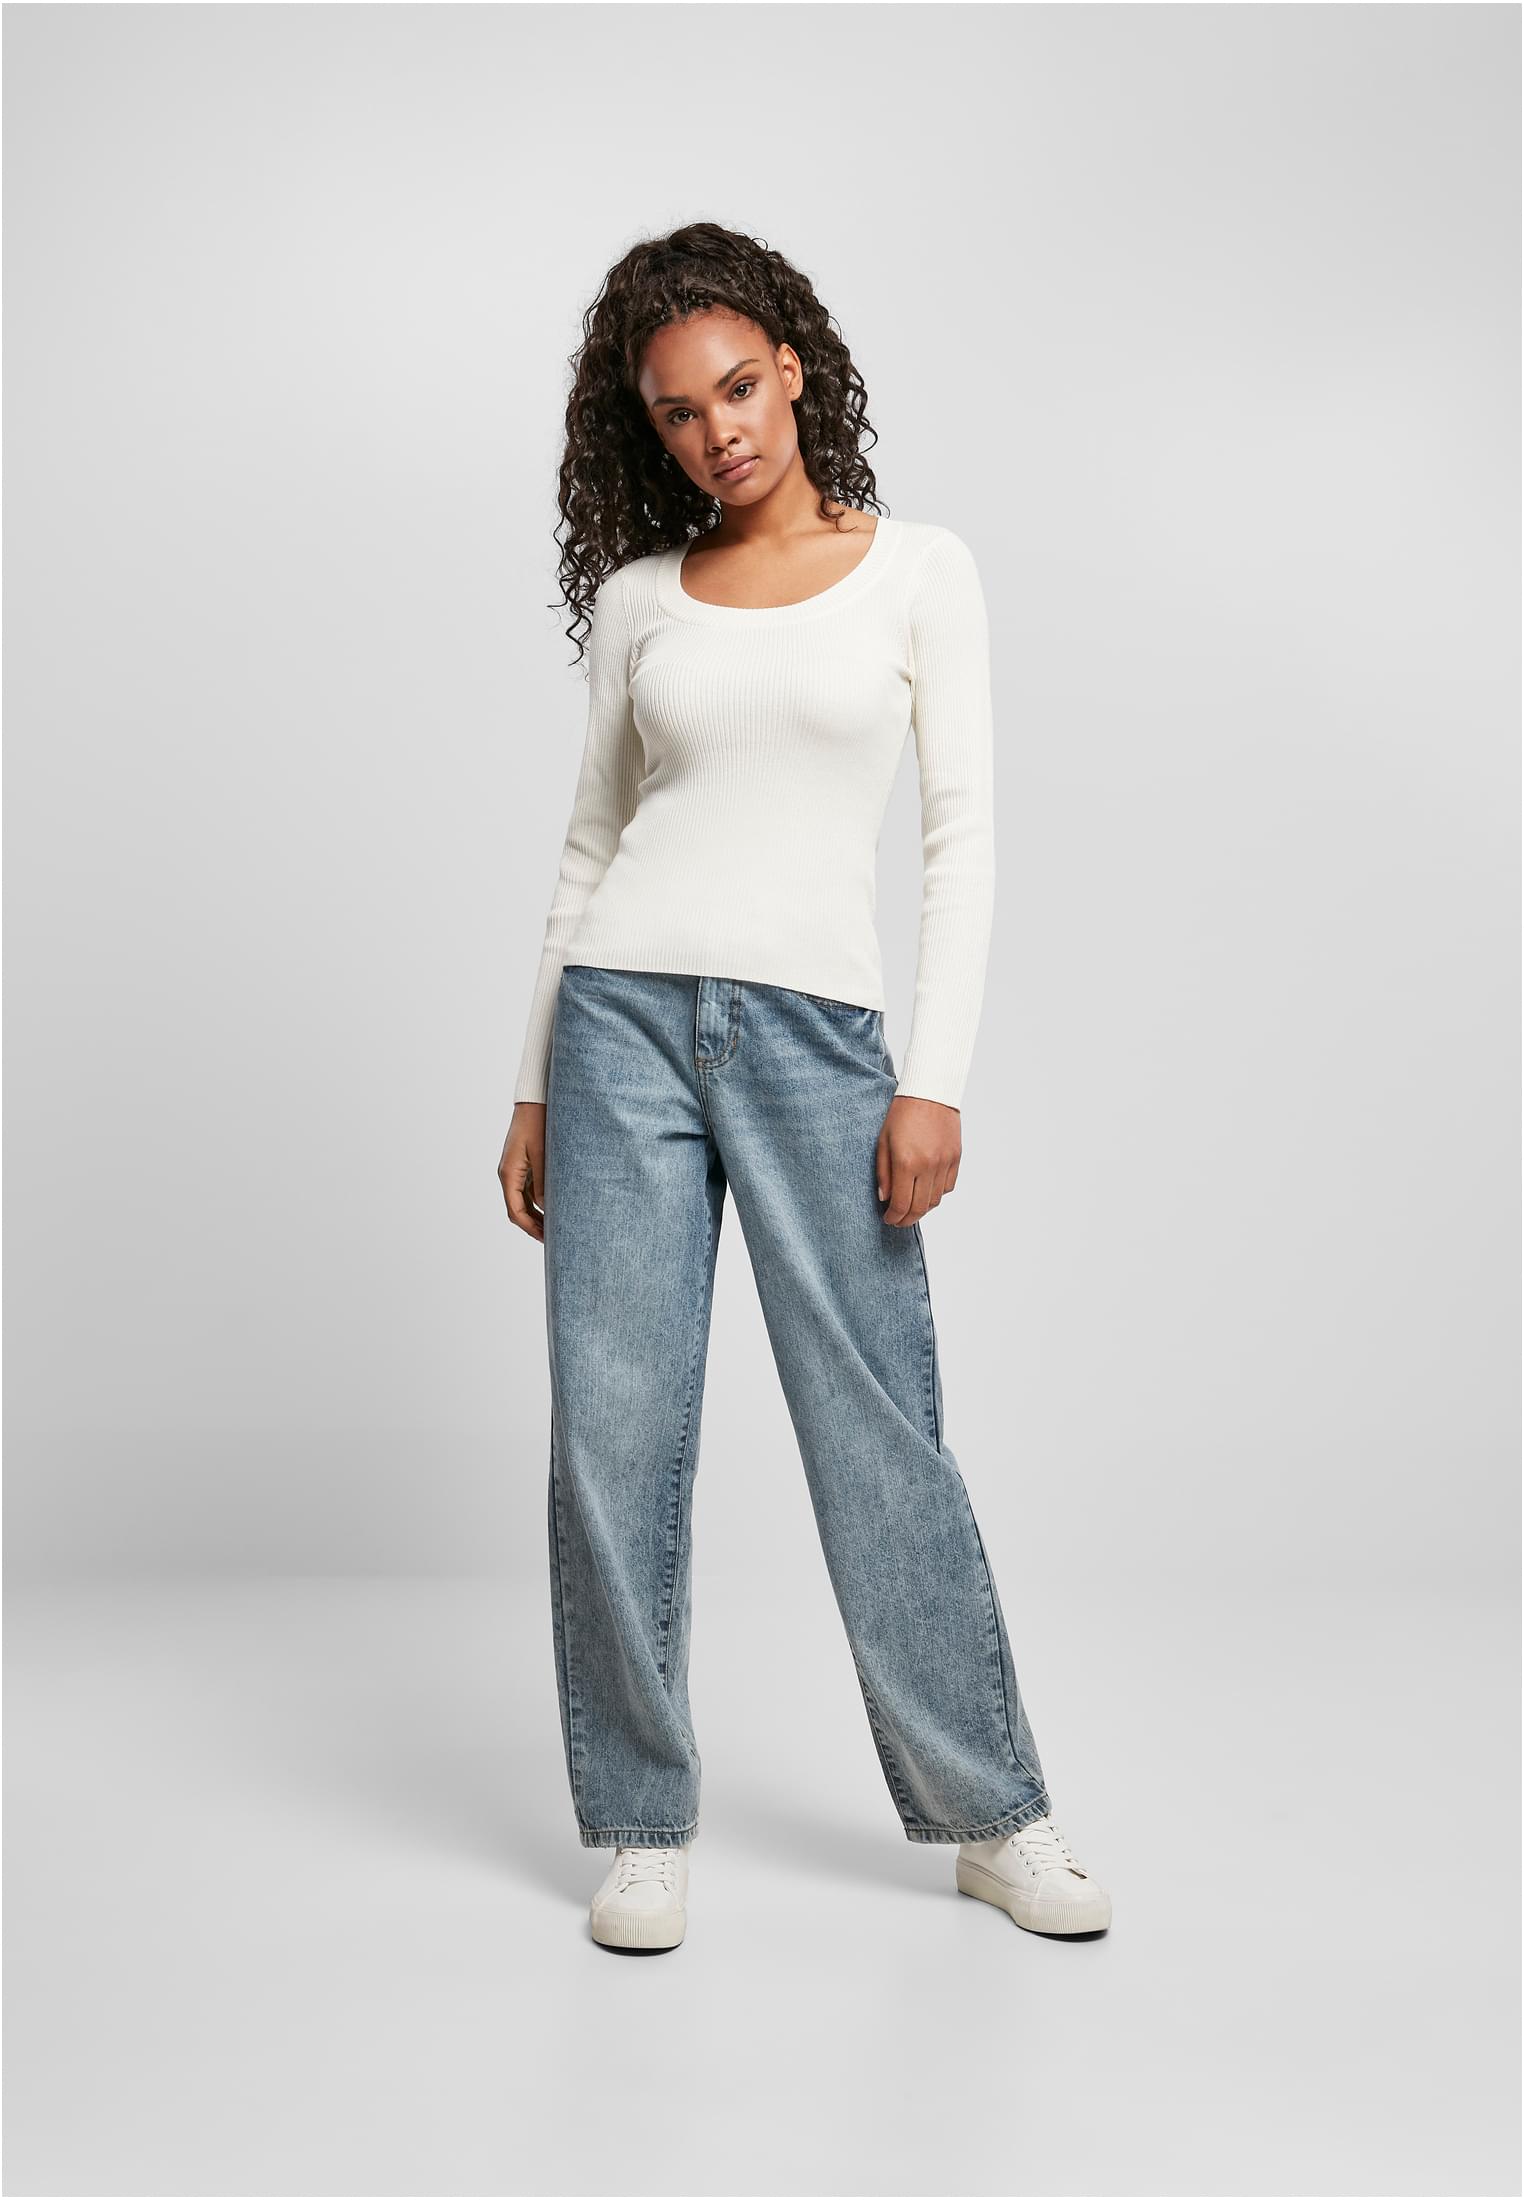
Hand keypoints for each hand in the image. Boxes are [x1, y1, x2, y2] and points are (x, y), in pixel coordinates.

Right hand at [499, 1102, 546, 1241]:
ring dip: (536, 1216)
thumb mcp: (543, 1153)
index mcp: (509, 1173)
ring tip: (554, 1227)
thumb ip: (543, 1182)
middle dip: (533, 1226)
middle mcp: (508, 1174)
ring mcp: (514, 1170)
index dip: (530, 1228)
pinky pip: (527, 1190)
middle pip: (517, 1209)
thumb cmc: (538, 1123)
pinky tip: (552, 1208)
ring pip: (522, 1202)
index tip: (545, 1239)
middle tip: (552, 1239)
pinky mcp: (522, 1165)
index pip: (515, 1211)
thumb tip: (546, 1207)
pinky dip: (537, 1203)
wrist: (534, 1101)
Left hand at [875, 1094, 960, 1226]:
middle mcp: (927, 1166)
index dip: (893, 1217)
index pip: (901, 1203)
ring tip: (912, 1207)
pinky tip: (926, 1190)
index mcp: (906, 1162)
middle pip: (919, 1207)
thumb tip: (885, 1198)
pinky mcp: (955, 1158)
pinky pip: (948, 1187)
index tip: (888, 1219)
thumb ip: (883, 1173)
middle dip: (907, 1219)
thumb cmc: (901, 1113)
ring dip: (923, 1208)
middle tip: (899, 1220)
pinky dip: (937, 1194)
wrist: (930, 1092)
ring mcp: (944, 1163)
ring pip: (935, 1200)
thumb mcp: (883, 1141)